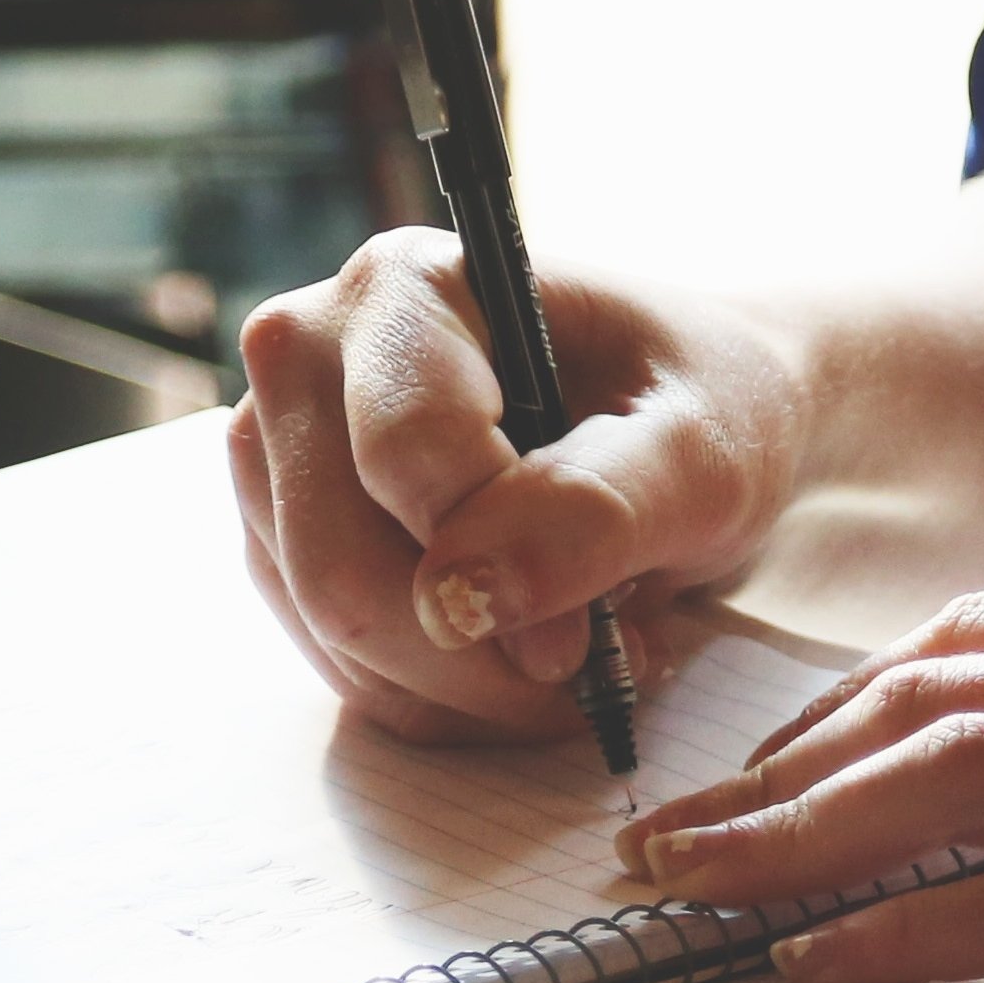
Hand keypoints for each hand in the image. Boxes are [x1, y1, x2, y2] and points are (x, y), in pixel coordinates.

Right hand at [227, 231, 809, 741]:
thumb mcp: (702, 451)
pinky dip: (445, 697)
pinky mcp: (287, 540)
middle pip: (341, 566)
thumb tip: (465, 598)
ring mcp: (280, 453)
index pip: (404, 455)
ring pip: (334, 634)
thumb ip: (597, 507)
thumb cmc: (702, 407)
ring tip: (578, 650)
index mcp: (406, 286)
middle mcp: (310, 354)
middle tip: (598, 660)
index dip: (504, 563)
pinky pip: (343, 668)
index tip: (603, 626)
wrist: (687, 424)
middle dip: (481, 654)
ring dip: (470, 686)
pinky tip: (524, 659)